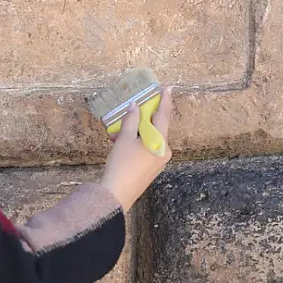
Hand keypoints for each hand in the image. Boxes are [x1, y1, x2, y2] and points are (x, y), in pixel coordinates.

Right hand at [100, 87, 173, 211]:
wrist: (116, 195)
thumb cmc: (122, 165)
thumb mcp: (124, 139)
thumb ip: (131, 120)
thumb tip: (134, 106)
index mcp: (161, 143)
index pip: (163, 116)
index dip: (164, 101)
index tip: (167, 88)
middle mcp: (163, 152)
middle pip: (155, 128)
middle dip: (140, 120)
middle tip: (130, 111)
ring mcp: (158, 162)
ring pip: (147, 139)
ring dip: (133, 132)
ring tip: (116, 132)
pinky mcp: (150, 169)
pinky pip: (145, 149)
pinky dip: (134, 143)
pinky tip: (119, 143)